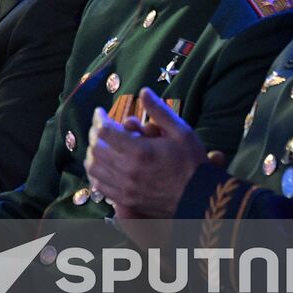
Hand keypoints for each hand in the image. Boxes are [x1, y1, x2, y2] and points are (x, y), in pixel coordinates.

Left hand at [85, 88, 206, 220]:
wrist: (200, 199)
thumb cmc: (193, 164)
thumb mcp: (182, 132)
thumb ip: (159, 111)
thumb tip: (143, 91)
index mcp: (139, 152)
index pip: (104, 131)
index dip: (99, 118)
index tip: (101, 112)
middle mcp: (127, 171)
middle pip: (96, 149)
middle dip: (94, 133)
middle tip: (100, 126)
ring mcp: (125, 188)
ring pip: (94, 169)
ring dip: (92, 153)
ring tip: (99, 145)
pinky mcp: (126, 201)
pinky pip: (100, 186)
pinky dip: (96, 173)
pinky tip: (103, 166)